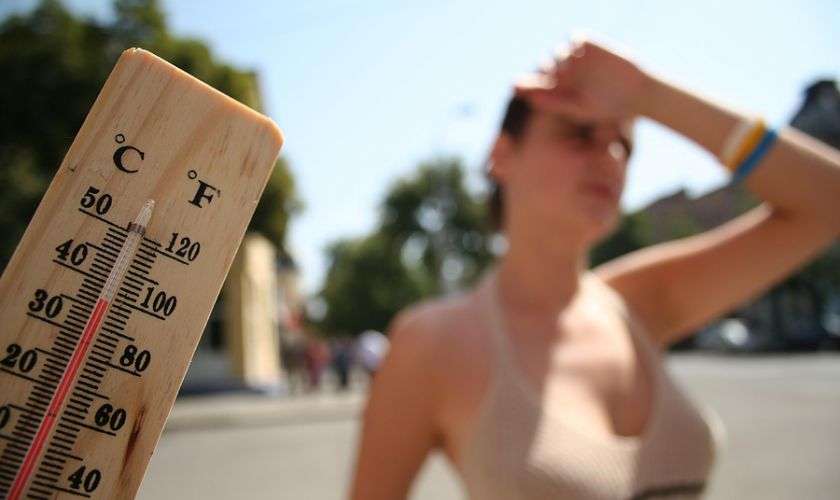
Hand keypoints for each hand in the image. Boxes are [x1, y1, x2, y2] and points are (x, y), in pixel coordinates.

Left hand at [514, 34, 652, 120]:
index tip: (514, 87)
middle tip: (548, 79)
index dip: (525, 85)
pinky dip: (573, 44)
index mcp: (558, 88)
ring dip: (559, 60)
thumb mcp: (576, 108)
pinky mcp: (590, 44)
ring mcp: (576, 57)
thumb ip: (552, 102)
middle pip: (545, 65)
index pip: (536, 84)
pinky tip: (576, 54)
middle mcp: (564, 72)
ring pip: (558, 53)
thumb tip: (528, 100)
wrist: (635, 93)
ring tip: (564, 71)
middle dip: (544, 72)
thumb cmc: (604, 107)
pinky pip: (575, 38)